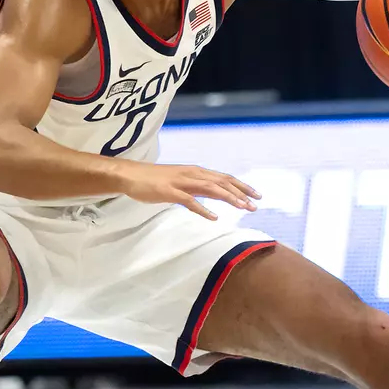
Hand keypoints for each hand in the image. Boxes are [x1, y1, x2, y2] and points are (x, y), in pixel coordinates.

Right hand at [119, 162, 260, 219]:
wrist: (132, 176)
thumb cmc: (155, 180)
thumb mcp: (181, 182)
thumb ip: (197, 188)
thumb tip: (213, 196)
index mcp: (196, 171)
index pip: (224, 178)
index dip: (241, 186)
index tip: (256, 195)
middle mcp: (192, 174)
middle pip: (222, 181)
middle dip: (241, 192)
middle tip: (255, 204)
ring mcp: (181, 182)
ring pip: (211, 188)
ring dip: (228, 198)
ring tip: (242, 208)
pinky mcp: (170, 191)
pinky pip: (190, 201)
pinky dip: (203, 209)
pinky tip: (214, 217)